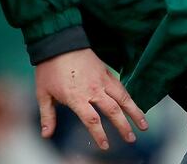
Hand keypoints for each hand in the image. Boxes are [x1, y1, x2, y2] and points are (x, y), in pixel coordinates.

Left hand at [34, 48, 148, 149]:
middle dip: (123, 126)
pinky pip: (121, 87)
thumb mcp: (43, 92)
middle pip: (113, 111)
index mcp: (76, 97)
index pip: (92, 120)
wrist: (58, 41)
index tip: (106, 145)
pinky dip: (129, 97)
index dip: (99, 134)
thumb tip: (46, 135)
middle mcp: (92, 89)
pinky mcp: (106, 71)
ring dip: (135, 112)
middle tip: (131, 139)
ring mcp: (101, 79)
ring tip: (144, 125)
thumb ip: (48, 115)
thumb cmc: (49, 68)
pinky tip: (135, 105)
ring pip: (123, 98)